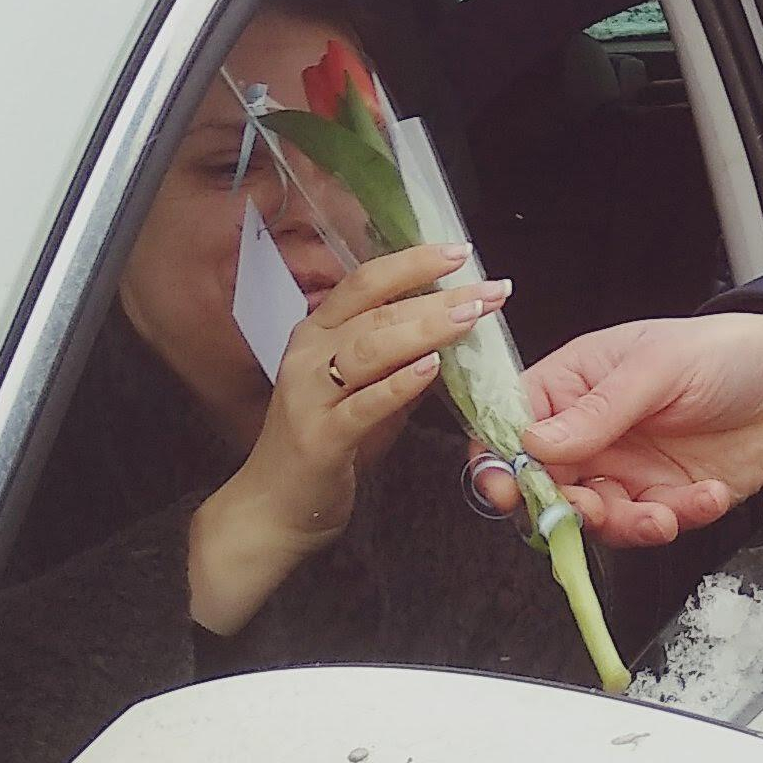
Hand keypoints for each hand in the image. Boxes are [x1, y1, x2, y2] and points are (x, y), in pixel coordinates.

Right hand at [188, 243, 505, 635]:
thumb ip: (395, 362)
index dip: (411, 263)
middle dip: (436, 295)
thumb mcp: (359, 393)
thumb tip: (447, 329)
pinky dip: (399, 383)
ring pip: (369, 348)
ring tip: (470, 317)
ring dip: (424, 328)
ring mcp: (309, 396)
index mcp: (315, 335)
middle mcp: (307, 356)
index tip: (460, 251)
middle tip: (489, 290)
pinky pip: (363, 404)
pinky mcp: (320, 438)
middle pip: (375, 310)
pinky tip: (432, 368)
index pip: (364, 283)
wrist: (273, 511)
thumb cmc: (320, 447)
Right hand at [512, 313, 762, 546]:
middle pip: (547, 485)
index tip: (508, 488)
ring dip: (626, 525)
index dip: (499, 460)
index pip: (511, 424)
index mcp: (573, 384)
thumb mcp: (656, 368)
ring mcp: (625, 469)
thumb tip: (533, 443)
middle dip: (566, 506)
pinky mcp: (663, 498)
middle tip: (594, 509)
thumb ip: (596, 410)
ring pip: (596, 518)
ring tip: (663, 513)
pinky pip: (651, 525)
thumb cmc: (723, 353)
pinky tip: (707, 495)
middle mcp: (591, 433)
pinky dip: (677, 519)